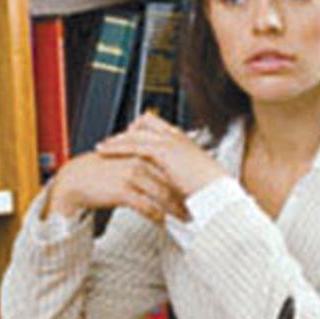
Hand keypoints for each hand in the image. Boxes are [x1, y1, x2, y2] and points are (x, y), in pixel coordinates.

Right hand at [44, 150, 187, 224]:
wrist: (76, 179)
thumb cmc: (100, 172)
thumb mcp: (125, 161)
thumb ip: (145, 163)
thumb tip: (164, 174)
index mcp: (141, 152)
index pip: (171, 166)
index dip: (184, 181)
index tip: (194, 192)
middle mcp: (139, 161)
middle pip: (171, 180)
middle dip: (185, 196)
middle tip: (195, 208)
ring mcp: (131, 175)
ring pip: (162, 194)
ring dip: (175, 209)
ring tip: (184, 218)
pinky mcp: (123, 191)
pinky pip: (146, 206)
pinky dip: (157, 216)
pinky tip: (162, 222)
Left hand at [95, 112, 227, 198]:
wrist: (218, 195)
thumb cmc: (210, 192)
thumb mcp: (193, 179)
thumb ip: (180, 174)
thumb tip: (173, 181)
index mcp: (185, 141)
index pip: (158, 126)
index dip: (141, 130)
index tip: (129, 138)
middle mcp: (176, 137)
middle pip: (144, 123)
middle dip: (127, 132)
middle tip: (110, 141)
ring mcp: (170, 141)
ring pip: (136, 133)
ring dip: (117, 139)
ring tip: (101, 146)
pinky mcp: (163, 151)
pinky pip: (133, 145)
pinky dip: (117, 147)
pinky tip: (105, 151)